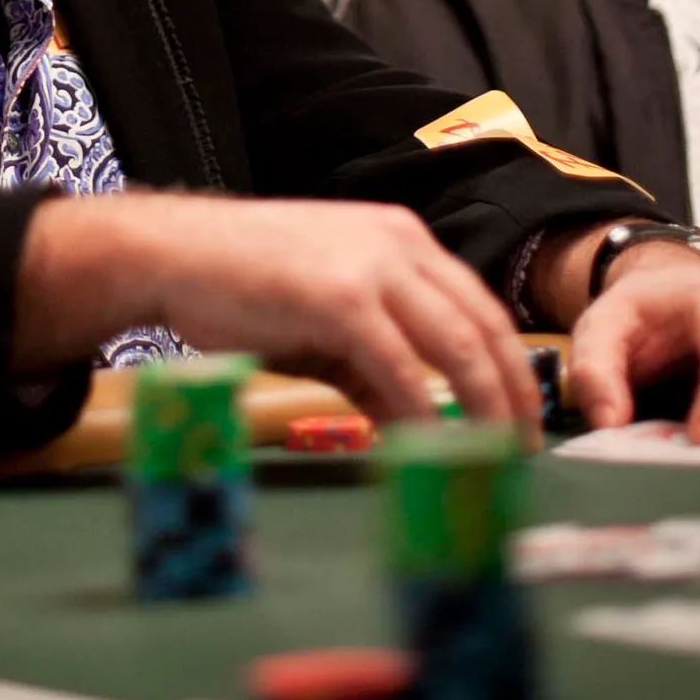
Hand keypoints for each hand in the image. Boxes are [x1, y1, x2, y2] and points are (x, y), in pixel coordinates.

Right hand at [16, 191, 541, 435]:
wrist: (173, 254)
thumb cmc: (243, 287)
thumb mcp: (325, 326)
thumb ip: (375, 367)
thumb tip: (416, 426)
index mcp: (402, 239)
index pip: (480, 305)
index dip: (509, 366)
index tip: (522, 418)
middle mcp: (400, 244)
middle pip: (485, 325)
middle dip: (513, 394)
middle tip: (526, 451)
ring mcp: (372, 266)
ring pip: (458, 344)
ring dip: (485, 408)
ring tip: (495, 459)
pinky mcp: (341, 298)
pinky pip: (401, 368)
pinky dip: (423, 414)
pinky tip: (430, 451)